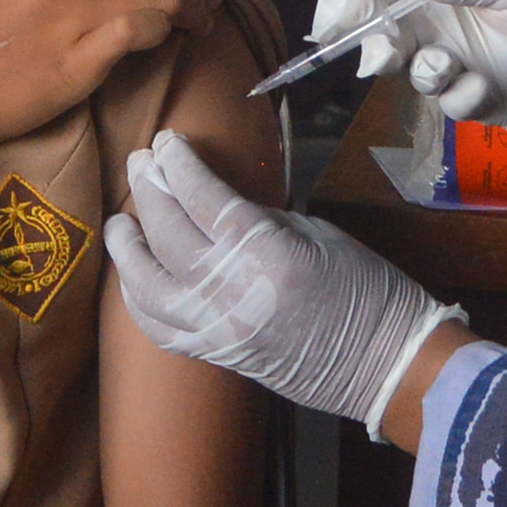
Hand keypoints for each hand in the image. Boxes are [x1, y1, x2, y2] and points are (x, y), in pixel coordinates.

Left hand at [106, 132, 461, 428]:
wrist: (384, 364)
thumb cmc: (366, 289)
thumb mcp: (317, 234)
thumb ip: (259, 219)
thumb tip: (214, 204)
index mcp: (266, 254)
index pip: (204, 199)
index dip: (180, 166)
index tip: (167, 142)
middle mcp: (232, 292)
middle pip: (169, 234)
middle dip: (150, 191)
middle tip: (141, 162)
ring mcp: (217, 328)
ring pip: (149, 285)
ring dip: (129, 249)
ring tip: (122, 222)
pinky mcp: (214, 354)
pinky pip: (159, 327)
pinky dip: (138, 300)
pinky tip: (134, 275)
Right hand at [311, 0, 506, 128]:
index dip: (357, 2)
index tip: (333, 18)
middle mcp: (449, 24)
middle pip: (390, 37)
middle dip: (375, 45)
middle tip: (380, 50)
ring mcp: (468, 65)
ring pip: (416, 75)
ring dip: (420, 71)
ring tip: (445, 63)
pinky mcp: (489, 102)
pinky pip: (456, 106)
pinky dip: (460, 98)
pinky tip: (481, 86)